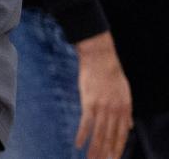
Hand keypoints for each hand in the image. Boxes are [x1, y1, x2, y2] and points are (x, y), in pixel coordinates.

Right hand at [75, 31, 132, 158]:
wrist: (100, 58)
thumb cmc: (112, 74)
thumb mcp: (125, 93)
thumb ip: (126, 112)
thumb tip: (129, 126)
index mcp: (124, 110)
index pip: (121, 135)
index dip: (117, 149)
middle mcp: (115, 112)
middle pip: (110, 138)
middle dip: (105, 153)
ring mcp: (102, 108)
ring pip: (98, 134)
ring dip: (94, 149)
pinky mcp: (89, 103)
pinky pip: (85, 124)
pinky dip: (82, 135)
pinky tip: (78, 144)